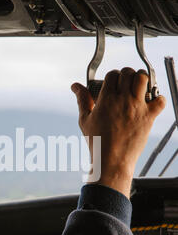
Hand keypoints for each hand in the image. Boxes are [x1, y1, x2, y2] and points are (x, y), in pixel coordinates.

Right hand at [72, 67, 165, 197]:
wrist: (112, 160)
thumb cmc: (97, 142)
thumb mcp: (85, 120)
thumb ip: (82, 99)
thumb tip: (75, 86)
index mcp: (106, 99)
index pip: (112, 74)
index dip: (113, 76)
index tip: (114, 83)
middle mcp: (123, 100)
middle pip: (128, 73)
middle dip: (127, 74)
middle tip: (126, 83)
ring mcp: (137, 107)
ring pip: (144, 79)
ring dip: (142, 80)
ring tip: (139, 87)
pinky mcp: (149, 117)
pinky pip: (160, 100)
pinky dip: (159, 99)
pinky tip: (153, 102)